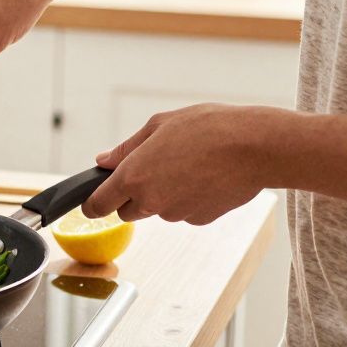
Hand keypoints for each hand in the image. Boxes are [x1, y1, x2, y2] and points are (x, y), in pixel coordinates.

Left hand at [83, 104, 277, 224]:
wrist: (255, 147)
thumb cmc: (208, 128)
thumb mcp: (159, 126)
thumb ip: (126, 148)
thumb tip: (102, 161)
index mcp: (133, 177)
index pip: (98, 206)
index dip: (92, 205)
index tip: (91, 202)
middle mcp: (151, 201)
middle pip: (127, 211)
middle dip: (132, 195)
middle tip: (154, 168)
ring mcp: (176, 214)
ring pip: (158, 210)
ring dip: (164, 194)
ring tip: (188, 164)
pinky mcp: (199, 220)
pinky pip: (184, 212)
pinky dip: (188, 198)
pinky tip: (204, 176)